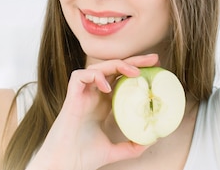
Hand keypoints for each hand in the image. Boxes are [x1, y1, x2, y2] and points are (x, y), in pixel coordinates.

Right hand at [27, 54, 159, 169]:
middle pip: (113, 69)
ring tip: (134, 72)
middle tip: (153, 60)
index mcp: (103, 104)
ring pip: (98, 67)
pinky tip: (107, 87)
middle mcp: (93, 96)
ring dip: (117, 64)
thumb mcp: (114, 150)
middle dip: (134, 61)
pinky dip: (95, 76)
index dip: (137, 71)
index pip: (121, 79)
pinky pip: (80, 76)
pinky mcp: (71, 97)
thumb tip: (151, 139)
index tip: (155, 69)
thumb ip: (131, 146)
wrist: (64, 165)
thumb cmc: (82, 157)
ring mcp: (82, 95)